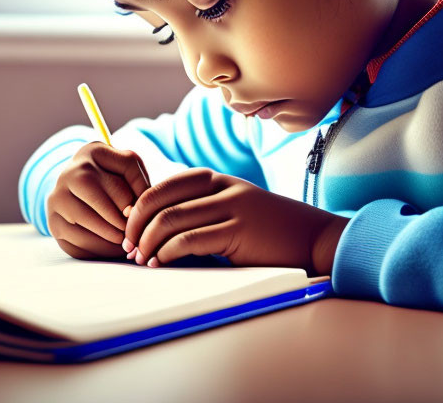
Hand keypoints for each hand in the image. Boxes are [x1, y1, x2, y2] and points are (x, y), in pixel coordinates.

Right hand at [46, 141, 149, 259]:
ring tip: (126, 242)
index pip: (126, 167)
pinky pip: (75, 239)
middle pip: (99, 196)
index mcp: (94, 151)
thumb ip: (140, 184)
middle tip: (134, 232)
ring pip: (85, 219)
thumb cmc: (114, 182)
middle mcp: (70, 171)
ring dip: (111, 235)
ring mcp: (56, 197)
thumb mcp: (130, 173)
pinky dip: (98, 248)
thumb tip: (134, 213)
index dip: (140, 193)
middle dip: (121, 218)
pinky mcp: (52, 222)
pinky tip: (112, 248)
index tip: (144, 211)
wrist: (82, 193)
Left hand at [123, 168, 349, 274]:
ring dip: (147, 241)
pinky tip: (160, 263)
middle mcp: (223, 188)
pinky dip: (167, 252)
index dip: (140, 206)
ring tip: (141, 259)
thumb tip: (159, 230)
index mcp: (219, 180)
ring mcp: (232, 207)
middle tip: (128, 247)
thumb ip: (206, 211)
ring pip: (171, 218)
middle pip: (161, 199)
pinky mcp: (239, 231)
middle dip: (136, 225)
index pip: (165, 184)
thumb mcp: (237, 210)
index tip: (130, 230)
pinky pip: (190, 239)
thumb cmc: (272, 232)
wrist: (314, 239)